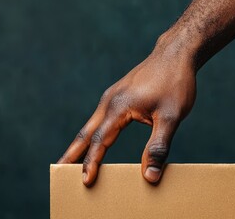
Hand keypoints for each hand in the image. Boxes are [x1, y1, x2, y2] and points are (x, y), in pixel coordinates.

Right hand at [58, 37, 196, 185]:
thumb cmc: (175, 83)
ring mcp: (111, 98)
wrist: (175, 54)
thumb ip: (158, 147)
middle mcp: (109, 102)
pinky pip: (100, 119)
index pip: (100, 141)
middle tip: (59, 170)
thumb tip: (149, 176)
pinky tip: (94, 141)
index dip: (92, 162)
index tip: (85, 181)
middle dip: (72, 153)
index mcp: (118, 107)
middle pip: (85, 133)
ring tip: (71, 160)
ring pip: (90, 125)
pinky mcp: (117, 96)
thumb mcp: (171, 117)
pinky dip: (92, 134)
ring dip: (80, 144)